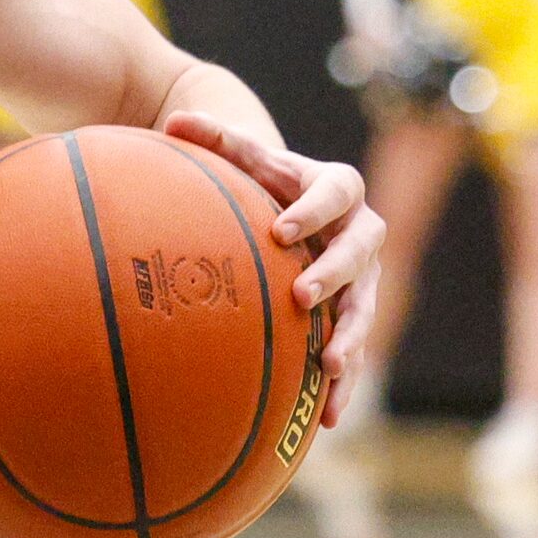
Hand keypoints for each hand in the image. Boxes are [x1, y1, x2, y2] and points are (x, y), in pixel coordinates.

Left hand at [163, 109, 381, 425]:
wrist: (289, 209)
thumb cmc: (259, 180)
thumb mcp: (240, 157)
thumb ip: (213, 138)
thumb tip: (171, 120)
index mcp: (333, 188)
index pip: (335, 191)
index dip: (312, 209)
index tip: (280, 229)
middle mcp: (358, 233)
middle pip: (359, 251)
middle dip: (334, 272)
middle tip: (300, 294)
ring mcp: (362, 277)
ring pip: (366, 306)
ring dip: (351, 335)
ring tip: (330, 363)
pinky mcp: (353, 314)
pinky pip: (355, 348)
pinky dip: (344, 381)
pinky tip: (331, 417)